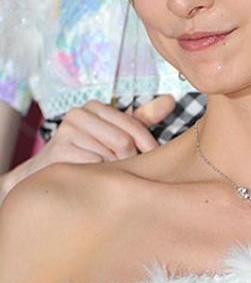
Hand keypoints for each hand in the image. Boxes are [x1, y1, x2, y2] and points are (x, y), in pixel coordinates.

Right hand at [0, 96, 175, 203]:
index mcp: (94, 106)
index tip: (156, 161)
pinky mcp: (59, 151)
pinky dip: (99, 178)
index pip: (134, 125)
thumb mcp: (116, 132)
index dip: (149, 146)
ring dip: (114, 172)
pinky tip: (93, 182)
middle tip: (127, 174)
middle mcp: (78, 113)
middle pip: (124, 142)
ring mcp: (66, 131)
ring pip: (110, 157)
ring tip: (107, 178)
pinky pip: (95, 168)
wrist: (46, 173)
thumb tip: (171, 100)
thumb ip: (143, 118)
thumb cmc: (89, 152)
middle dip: (130, 162)